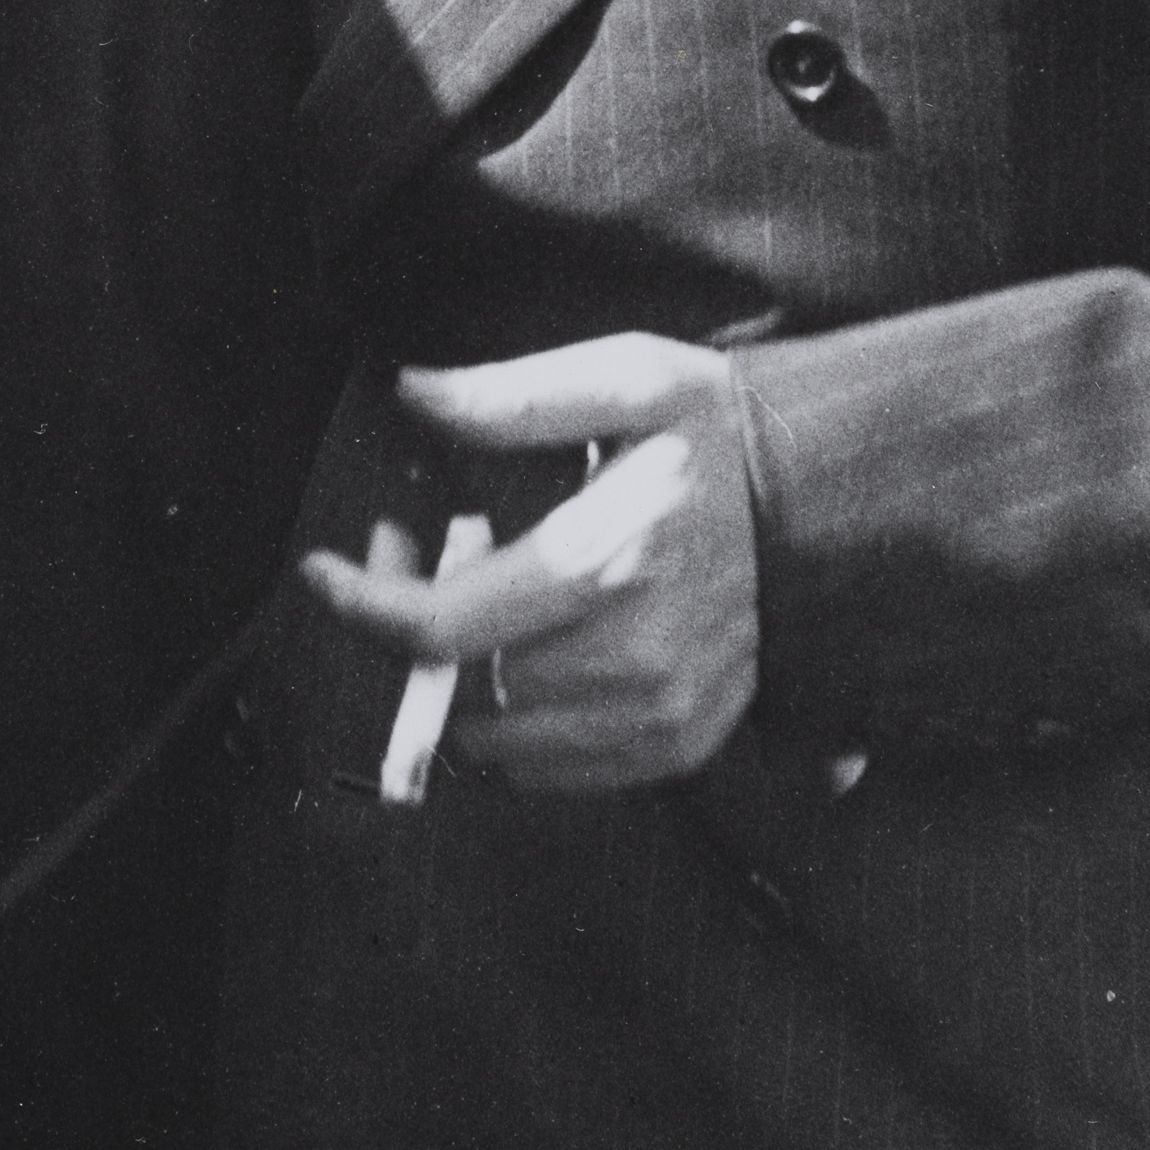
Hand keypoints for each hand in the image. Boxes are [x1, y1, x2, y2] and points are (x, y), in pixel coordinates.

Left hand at [302, 335, 757, 793]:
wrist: (828, 505)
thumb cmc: (717, 433)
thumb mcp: (627, 379)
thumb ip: (513, 396)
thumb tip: (414, 394)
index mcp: (612, 560)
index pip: (448, 627)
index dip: (367, 606)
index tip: (321, 573)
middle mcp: (636, 657)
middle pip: (461, 688)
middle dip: (413, 625)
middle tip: (418, 555)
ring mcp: (660, 713)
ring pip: (497, 741)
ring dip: (462, 680)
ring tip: (480, 602)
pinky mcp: (675, 744)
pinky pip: (549, 770)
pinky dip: (515, 720)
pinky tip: (533, 647)